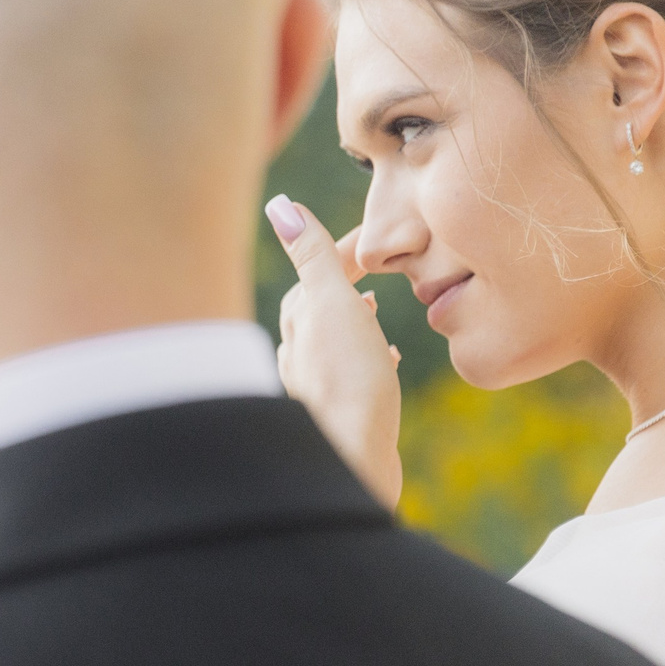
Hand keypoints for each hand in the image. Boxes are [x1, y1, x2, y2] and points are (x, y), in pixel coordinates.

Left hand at [268, 194, 404, 509]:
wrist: (355, 460)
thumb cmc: (346, 380)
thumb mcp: (331, 304)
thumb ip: (312, 257)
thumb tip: (280, 205)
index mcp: (296, 326)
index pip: (312, 275)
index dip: (341, 252)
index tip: (373, 235)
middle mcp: (298, 358)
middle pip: (316, 309)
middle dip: (341, 284)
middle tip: (371, 265)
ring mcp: (319, 389)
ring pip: (330, 343)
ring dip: (350, 321)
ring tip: (374, 306)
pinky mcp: (343, 417)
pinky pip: (350, 379)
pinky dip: (366, 359)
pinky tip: (384, 361)